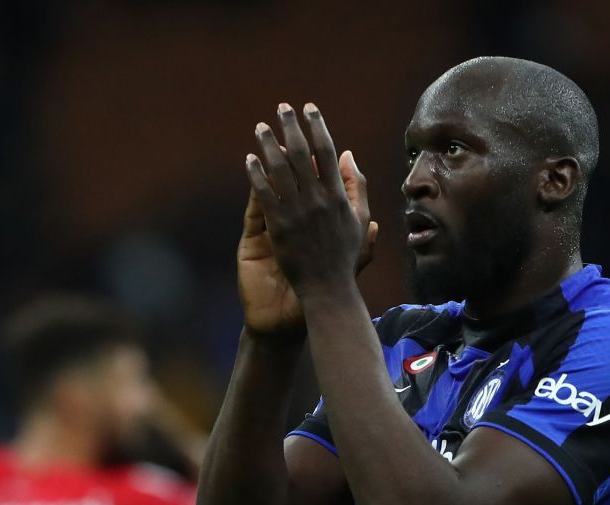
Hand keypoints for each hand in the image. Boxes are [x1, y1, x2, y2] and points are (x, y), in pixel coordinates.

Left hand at [243, 102, 377, 311]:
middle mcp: (318, 200)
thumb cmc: (344, 257)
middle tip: (282, 108)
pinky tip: (249, 159)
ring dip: (269, 145)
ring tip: (260, 128)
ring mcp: (297, 212)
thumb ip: (356, 186)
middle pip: (301, 154)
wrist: (327, 291)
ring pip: (280, 170)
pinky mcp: (278, 226)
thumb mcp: (359, 220)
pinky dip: (257, 174)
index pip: (327, 152)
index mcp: (338, 196)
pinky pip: (265, 193)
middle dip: (291, 127)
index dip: (317, 127)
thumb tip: (349, 154)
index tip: (309, 109)